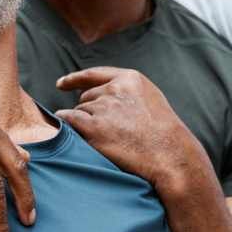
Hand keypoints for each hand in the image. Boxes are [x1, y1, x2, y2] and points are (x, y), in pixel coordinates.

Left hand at [54, 67, 209, 194]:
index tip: (61, 84)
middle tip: (109, 131)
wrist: (170, 156)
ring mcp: (102, 107)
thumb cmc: (164, 135)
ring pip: (79, 111)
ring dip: (85, 124)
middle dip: (90, 112)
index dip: (75, 80)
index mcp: (130, 79)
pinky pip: (68, 120)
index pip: (95, 75)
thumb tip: (99, 96)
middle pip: (86, 97)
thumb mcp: (150, 101)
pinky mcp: (92, 126)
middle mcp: (114, 89)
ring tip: (108, 139)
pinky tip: (69, 132)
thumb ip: (127, 94)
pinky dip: (66, 125)